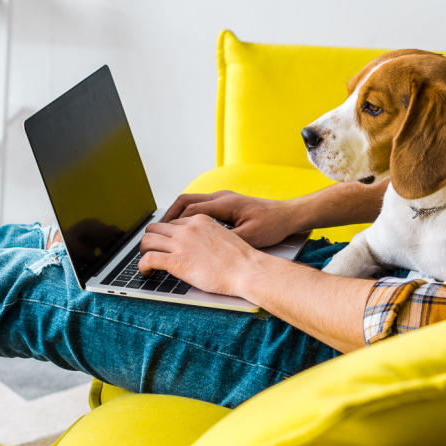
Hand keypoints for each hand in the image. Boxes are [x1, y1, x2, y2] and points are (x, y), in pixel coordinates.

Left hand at [137, 215, 260, 296]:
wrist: (247, 270)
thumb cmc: (241, 259)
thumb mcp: (223, 237)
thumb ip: (207, 237)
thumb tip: (198, 247)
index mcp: (200, 220)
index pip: (173, 223)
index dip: (167, 235)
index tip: (166, 244)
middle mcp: (188, 229)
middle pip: (156, 227)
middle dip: (151, 239)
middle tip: (152, 251)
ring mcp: (181, 244)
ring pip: (147, 240)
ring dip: (143, 251)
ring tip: (146, 262)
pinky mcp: (176, 262)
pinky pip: (148, 259)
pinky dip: (142, 266)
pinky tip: (146, 272)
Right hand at [159, 190, 304, 248]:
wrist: (288, 216)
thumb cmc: (272, 226)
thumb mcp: (248, 237)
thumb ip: (225, 240)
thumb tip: (203, 249)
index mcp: (224, 204)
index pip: (189, 210)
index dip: (172, 223)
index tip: (161, 235)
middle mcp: (221, 197)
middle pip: (185, 200)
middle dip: (169, 215)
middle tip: (157, 232)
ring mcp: (224, 199)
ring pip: (192, 201)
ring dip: (178, 214)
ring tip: (168, 231)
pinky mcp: (227, 204)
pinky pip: (201, 206)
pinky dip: (189, 215)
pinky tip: (188, 230)